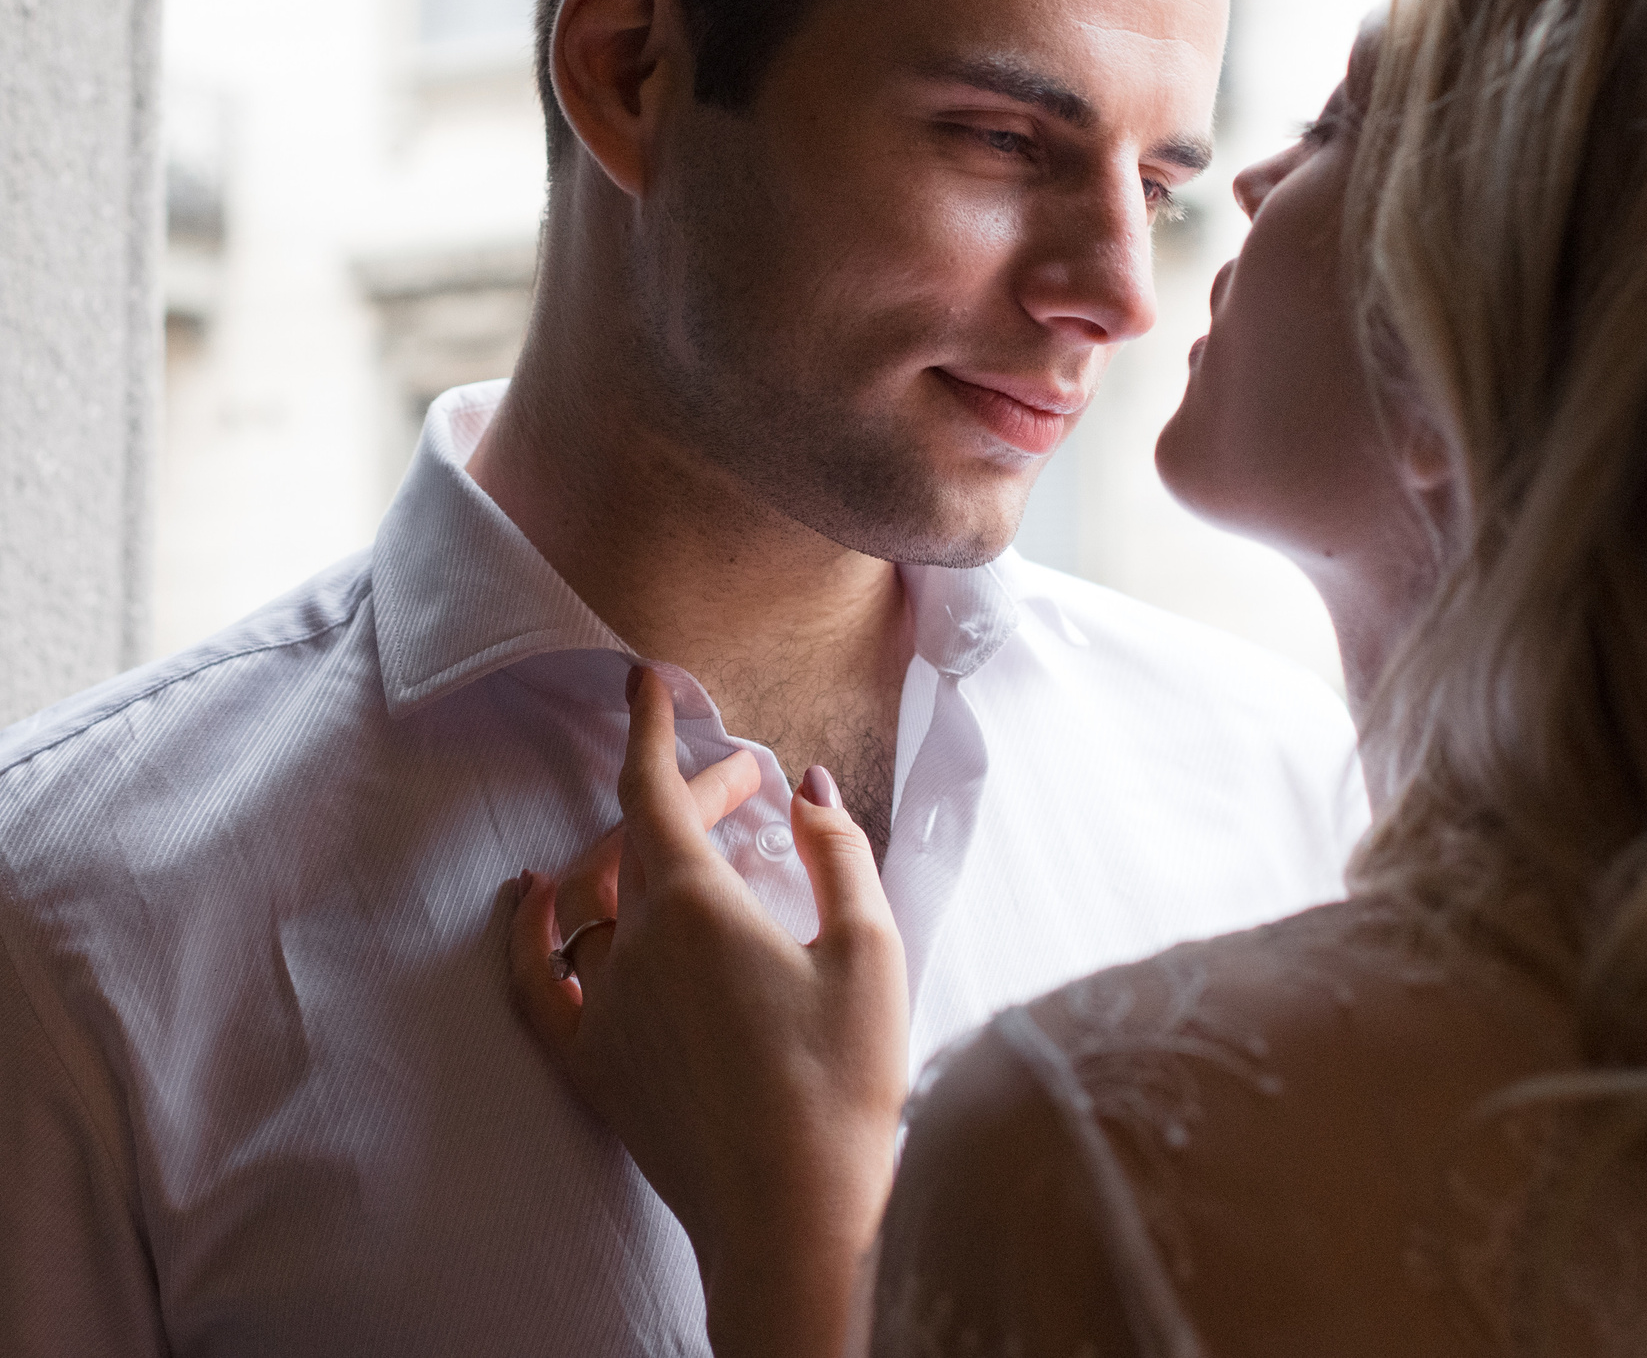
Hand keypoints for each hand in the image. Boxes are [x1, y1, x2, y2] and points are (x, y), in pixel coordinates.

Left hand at [509, 666, 908, 1357]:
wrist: (790, 1218)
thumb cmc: (843, 1085)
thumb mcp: (869, 951)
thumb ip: (837, 853)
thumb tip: (805, 787)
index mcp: (696, 907)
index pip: (651, 790)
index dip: (648, 726)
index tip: (643, 678)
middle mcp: (632, 947)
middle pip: (637, 840)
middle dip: (688, 796)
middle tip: (748, 788)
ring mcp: (602, 1009)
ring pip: (596, 901)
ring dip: (638, 855)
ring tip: (695, 845)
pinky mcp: (592, 1065)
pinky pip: (533, 980)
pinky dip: (525, 928)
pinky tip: (531, 895)